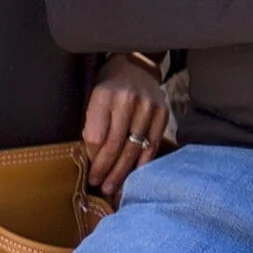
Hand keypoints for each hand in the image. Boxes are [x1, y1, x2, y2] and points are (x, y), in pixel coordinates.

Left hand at [82, 57, 169, 196]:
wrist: (136, 65)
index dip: (93, 159)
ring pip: (134, 148)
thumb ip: (92, 125)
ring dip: (123, 171)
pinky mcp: (162, 113)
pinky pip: (152, 144)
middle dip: (107, 170)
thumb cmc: (109, 85)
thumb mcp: (92, 98)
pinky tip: (136, 174)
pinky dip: (143, 162)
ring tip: (115, 188)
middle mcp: (128, 101)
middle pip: (115, 145)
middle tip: (101, 188)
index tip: (90, 174)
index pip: (97, 137)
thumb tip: (92, 159)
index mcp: (104, 95)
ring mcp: (148, 107)